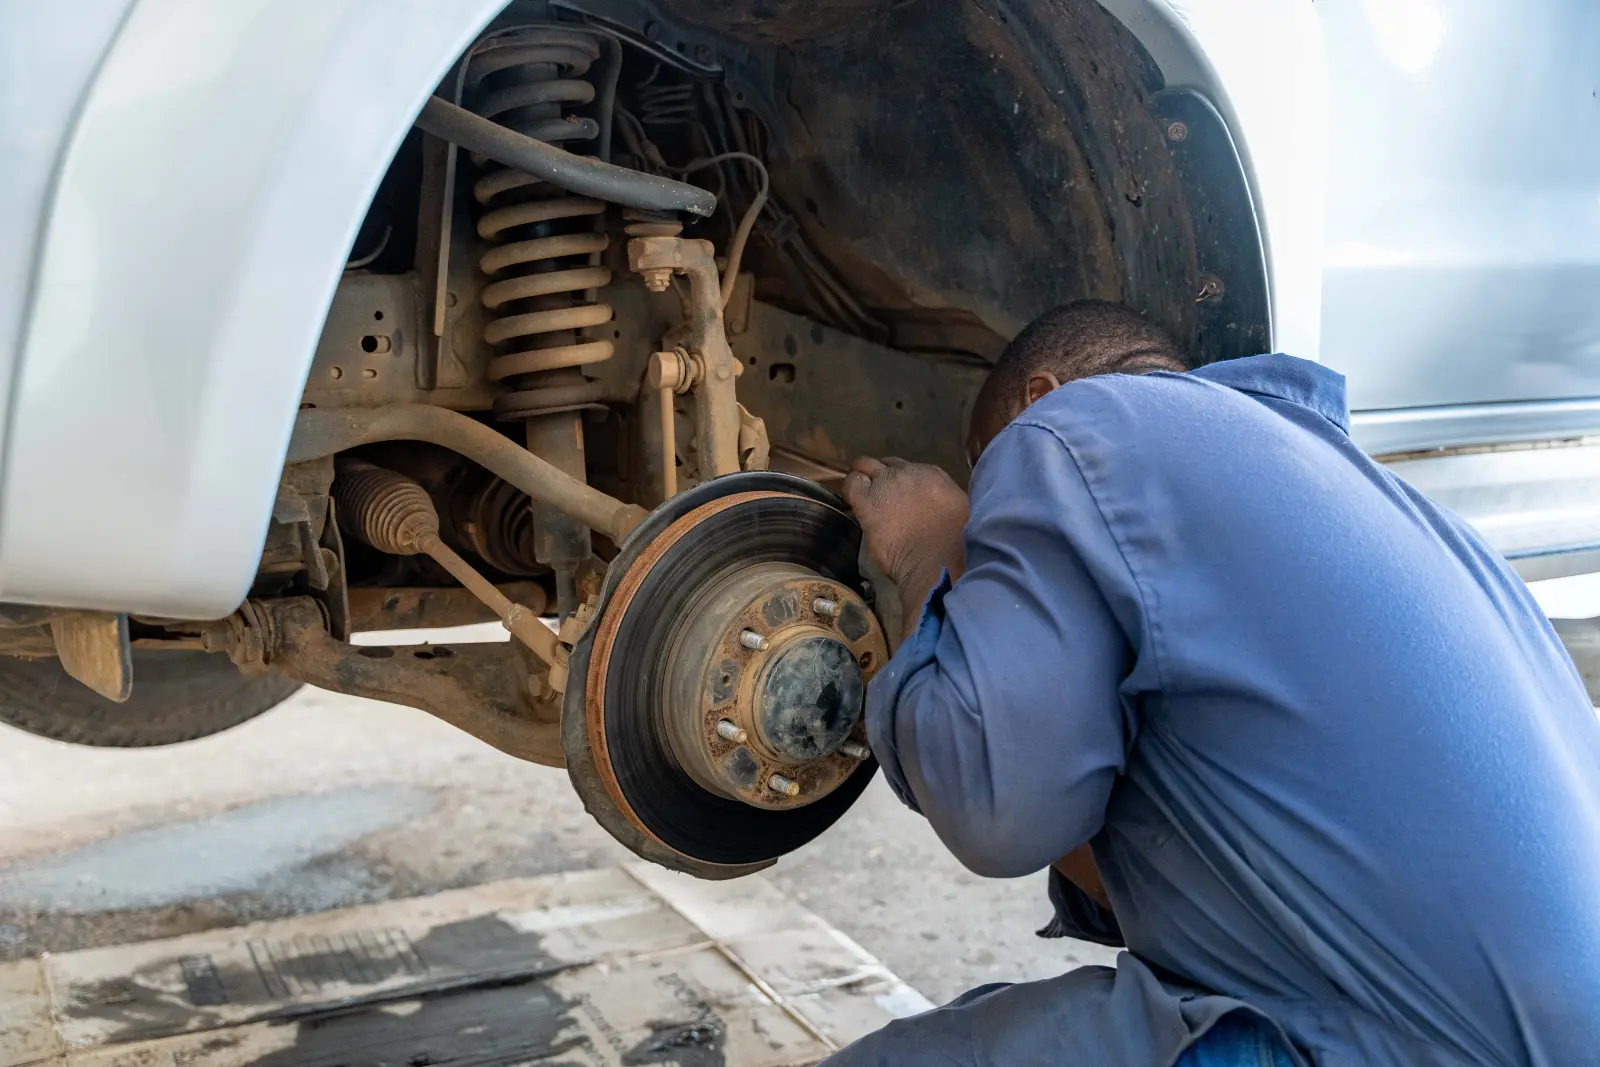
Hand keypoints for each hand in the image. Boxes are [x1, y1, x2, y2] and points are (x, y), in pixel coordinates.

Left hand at [842, 458, 968, 608]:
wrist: (937, 560)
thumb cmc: (955, 545)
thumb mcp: (958, 512)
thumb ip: (942, 502)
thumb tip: (935, 507)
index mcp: (932, 475)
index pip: (907, 468)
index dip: (899, 481)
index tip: (897, 496)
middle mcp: (908, 472)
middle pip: (885, 464)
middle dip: (879, 476)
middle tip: (876, 496)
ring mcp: (886, 483)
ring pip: (864, 466)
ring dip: (861, 480)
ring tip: (860, 498)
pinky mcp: (868, 501)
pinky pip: (851, 485)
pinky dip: (849, 491)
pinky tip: (852, 504)